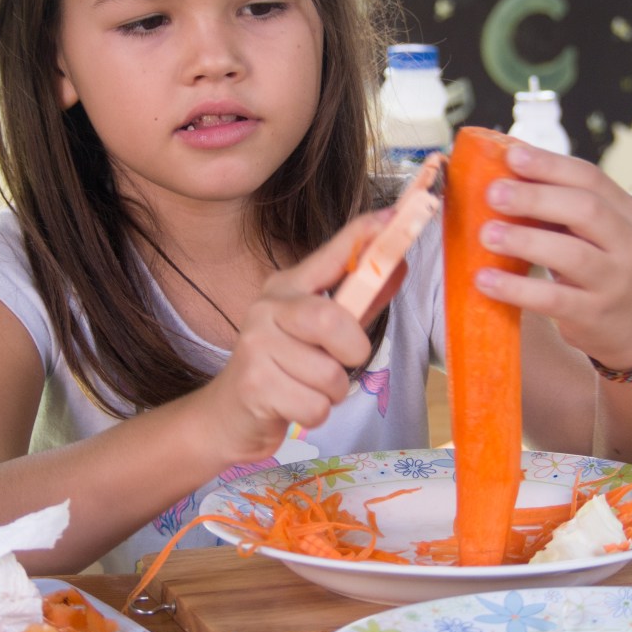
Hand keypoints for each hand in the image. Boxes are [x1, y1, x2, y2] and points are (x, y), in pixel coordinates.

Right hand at [199, 209, 397, 464]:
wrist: (232, 415)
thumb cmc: (286, 367)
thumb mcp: (323, 333)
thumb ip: (360, 303)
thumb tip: (399, 267)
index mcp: (288, 288)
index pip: (330, 255)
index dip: (362, 236)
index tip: (393, 217)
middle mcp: (267, 309)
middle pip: (330, 319)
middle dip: (352, 349)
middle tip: (343, 361)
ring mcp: (256, 346)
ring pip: (329, 374)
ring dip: (332, 392)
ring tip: (308, 387)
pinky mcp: (254, 387)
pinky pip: (315, 406)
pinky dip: (316, 414)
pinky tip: (294, 405)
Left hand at [473, 142, 631, 370]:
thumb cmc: (598, 264)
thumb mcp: (593, 231)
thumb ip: (559, 204)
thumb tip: (502, 167)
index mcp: (625, 210)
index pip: (590, 178)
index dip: (550, 165)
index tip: (512, 156)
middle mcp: (627, 243)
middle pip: (585, 210)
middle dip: (536, 198)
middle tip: (493, 193)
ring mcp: (613, 281)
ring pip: (571, 255)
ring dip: (525, 241)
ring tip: (486, 234)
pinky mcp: (593, 315)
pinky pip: (552, 299)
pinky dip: (516, 289)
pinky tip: (485, 280)